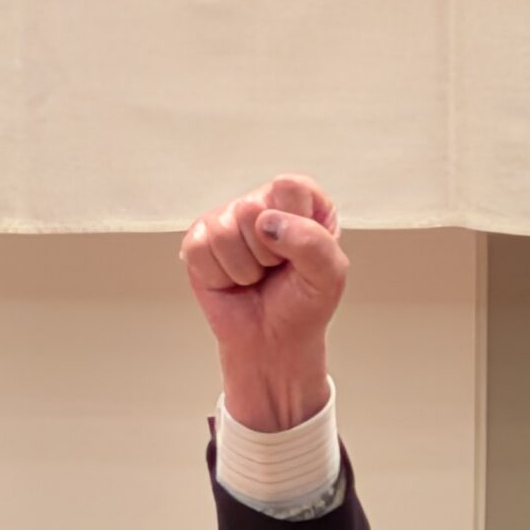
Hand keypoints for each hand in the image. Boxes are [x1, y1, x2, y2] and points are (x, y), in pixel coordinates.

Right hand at [181, 175, 347, 430]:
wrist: (273, 342)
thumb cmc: (303, 304)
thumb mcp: (330, 275)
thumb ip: (312, 241)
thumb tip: (266, 223)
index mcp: (300, 202)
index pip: (290, 187)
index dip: (294, 224)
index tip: (299, 253)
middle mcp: (262, 204)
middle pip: (250, 209)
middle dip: (266, 253)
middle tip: (274, 270)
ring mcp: (227, 219)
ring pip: (224, 233)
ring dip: (244, 269)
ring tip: (255, 277)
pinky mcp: (199, 240)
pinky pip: (201, 249)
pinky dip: (220, 276)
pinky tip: (232, 280)